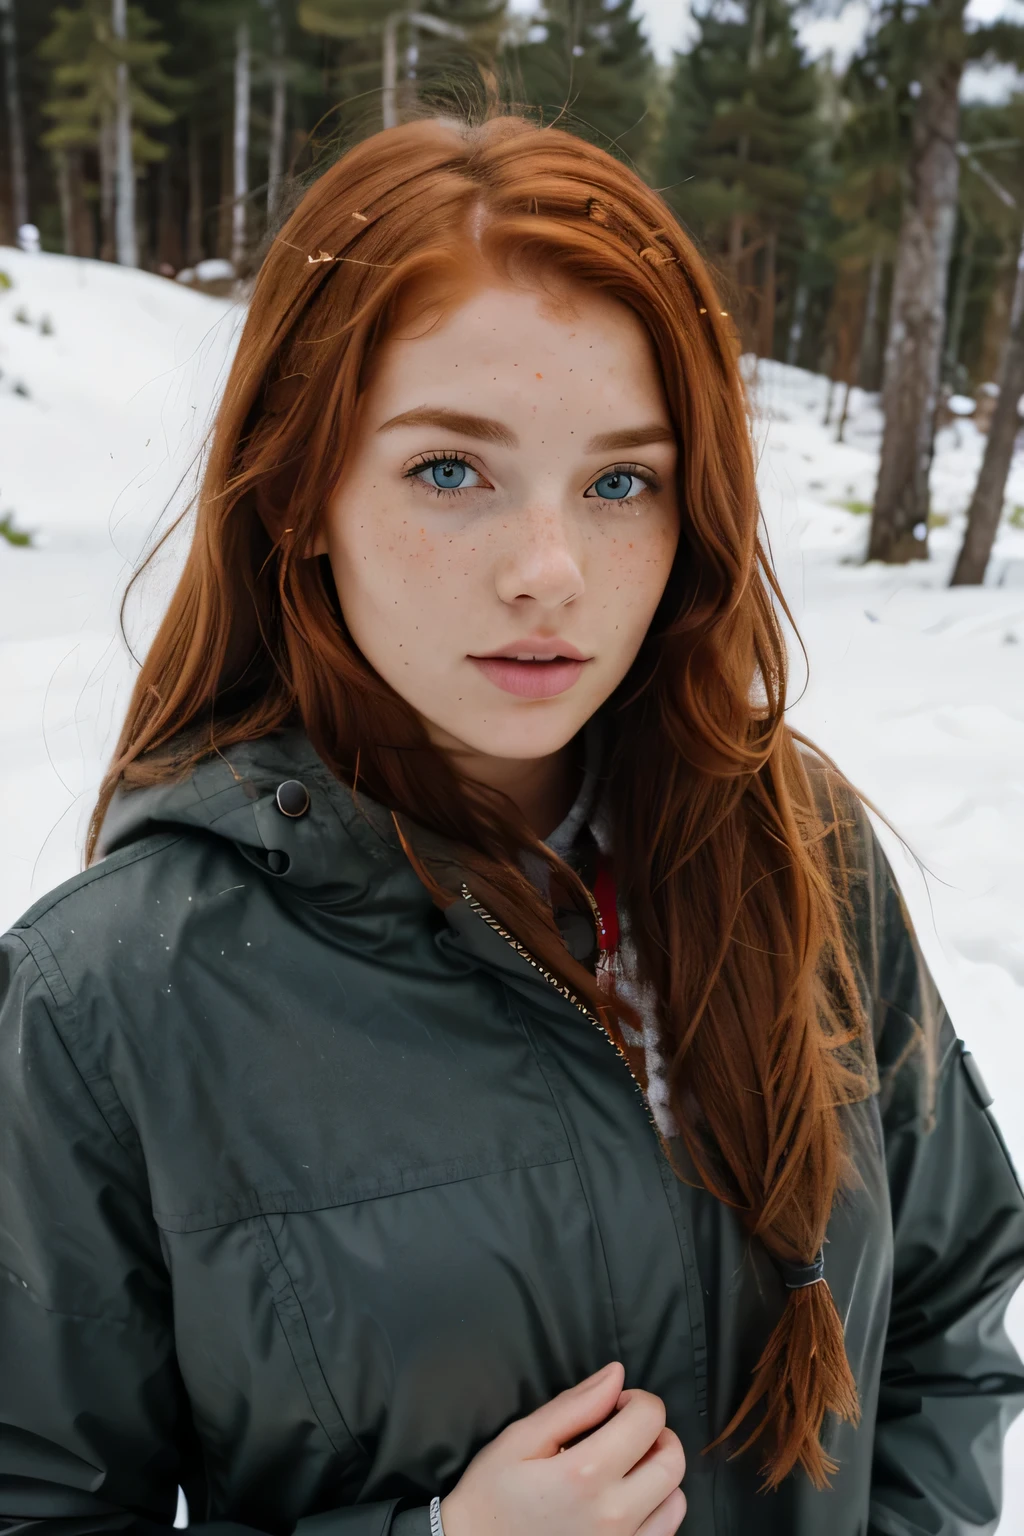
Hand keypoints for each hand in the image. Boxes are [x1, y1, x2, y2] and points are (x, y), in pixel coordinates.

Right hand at [439, 1362, 685, 1535]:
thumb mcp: (520, 1439)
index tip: (616, 1406)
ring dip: (659, 1476)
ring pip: (676, 1501)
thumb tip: (616, 1375)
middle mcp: (612, 1515)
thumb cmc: (491, 1494)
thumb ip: (574, 1406)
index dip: (638, 1400)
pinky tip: (627, 1503)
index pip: (649, 1419)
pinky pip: (664, 1535)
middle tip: (625, 1433)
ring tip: (626, 1470)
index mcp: (584, 1474)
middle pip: (671, 1460)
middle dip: (656, 1434)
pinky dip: (656, 1512)